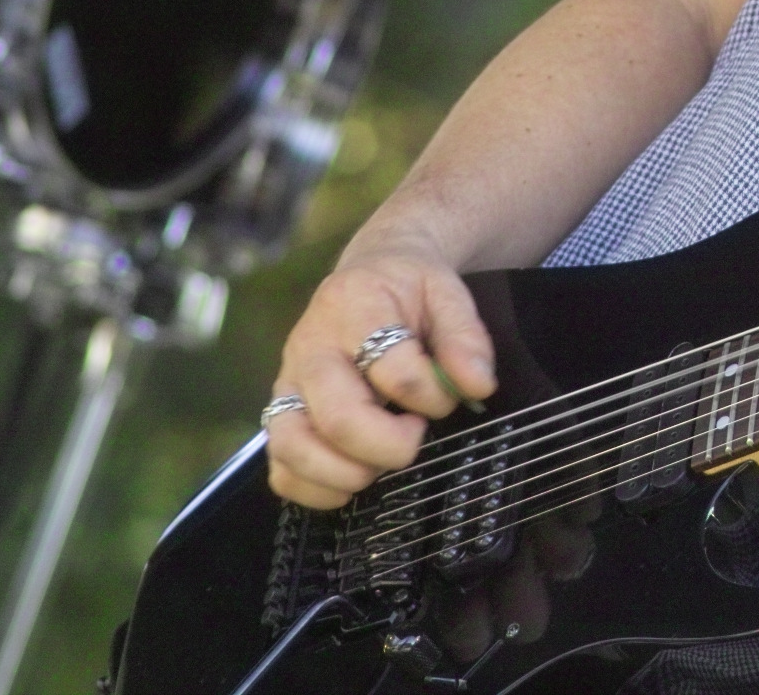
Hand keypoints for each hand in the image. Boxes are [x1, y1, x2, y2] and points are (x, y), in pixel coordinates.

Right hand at [263, 234, 498, 508]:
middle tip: (416, 435)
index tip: (448, 398)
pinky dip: (313, 489)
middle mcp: (310, 347)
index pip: (391, 366)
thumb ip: (466, 338)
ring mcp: (287, 383)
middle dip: (388, 446)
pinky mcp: (281, 413)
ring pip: (293, 446)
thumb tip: (478, 386)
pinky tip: (351, 482)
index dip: (430, 395)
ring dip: (346, 473)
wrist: (369, 270)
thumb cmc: (410, 288)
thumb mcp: (447, 293)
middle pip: (337, 417)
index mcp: (354, 307)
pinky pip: (280, 468)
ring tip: (380, 464)